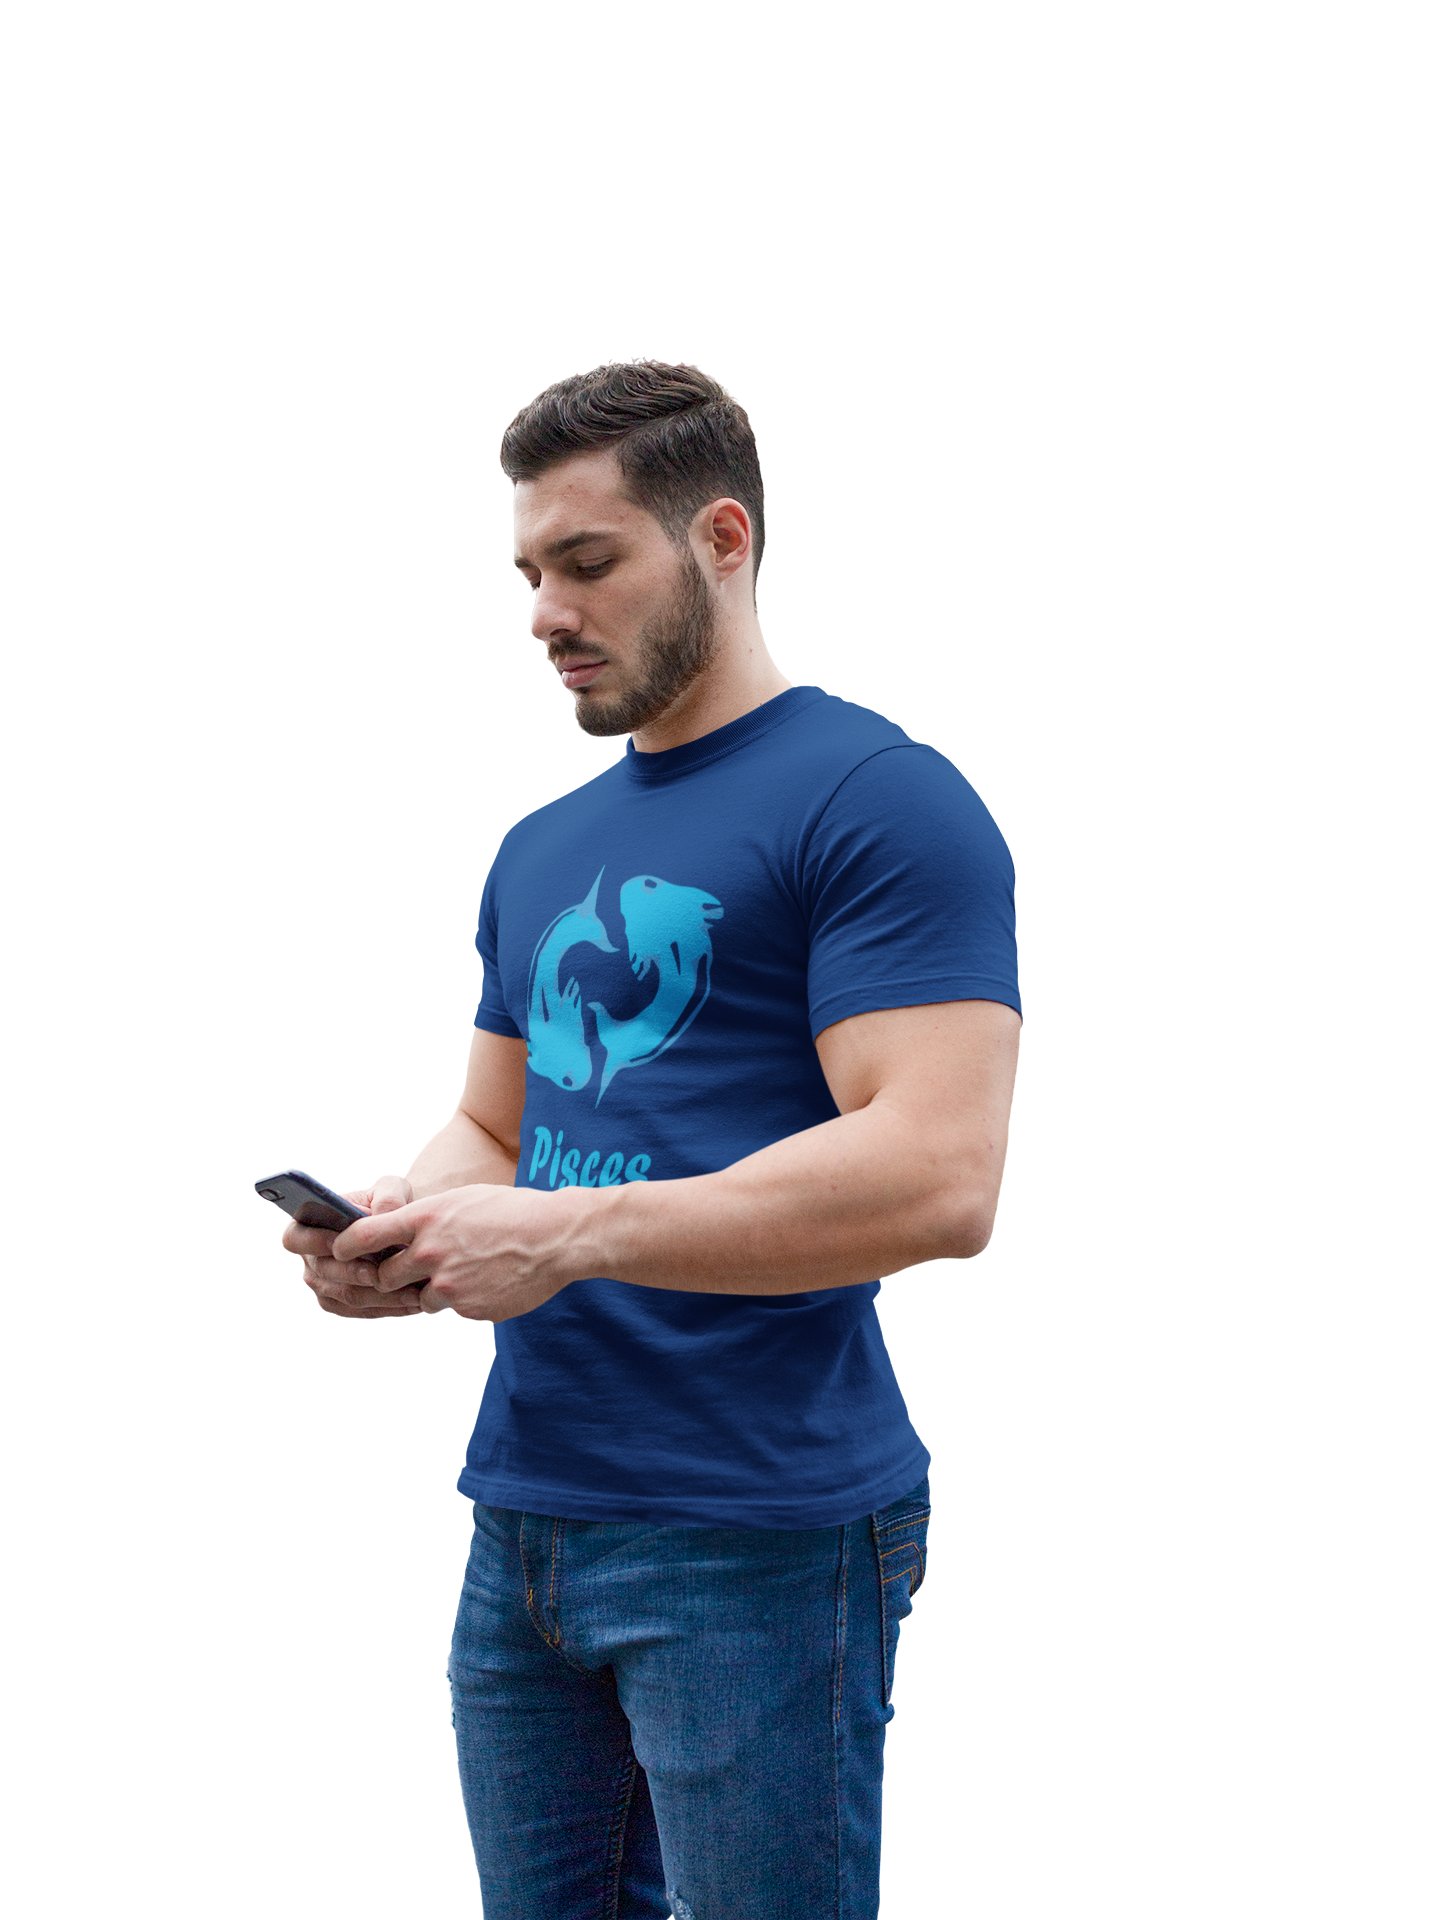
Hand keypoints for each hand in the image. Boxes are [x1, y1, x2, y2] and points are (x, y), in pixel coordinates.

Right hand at [281, 1175, 426, 1318]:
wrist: (405, 1229)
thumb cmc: (391, 1204)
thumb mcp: (392, 1188)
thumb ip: (387, 1196)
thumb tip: (381, 1216)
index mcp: (306, 1225)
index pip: (294, 1238)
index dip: (314, 1241)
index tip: (344, 1240)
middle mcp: (310, 1258)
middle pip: (324, 1272)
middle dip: (356, 1272)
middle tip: (384, 1272)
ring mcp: (323, 1285)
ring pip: (347, 1296)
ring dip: (379, 1294)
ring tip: (411, 1290)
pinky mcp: (343, 1305)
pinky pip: (362, 1311)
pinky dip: (389, 1307)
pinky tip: (415, 1300)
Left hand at [329, 1182, 582, 1322]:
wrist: (557, 1237)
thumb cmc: (512, 1211)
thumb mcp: (462, 1201)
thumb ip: (426, 1221)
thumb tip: (399, 1240)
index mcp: (426, 1219)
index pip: (364, 1235)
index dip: (344, 1246)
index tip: (337, 1250)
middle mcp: (430, 1252)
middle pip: (384, 1277)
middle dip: (390, 1276)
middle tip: (406, 1270)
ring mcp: (449, 1285)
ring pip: (420, 1298)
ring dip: (432, 1290)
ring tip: (464, 1270)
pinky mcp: (469, 1308)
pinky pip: (453, 1308)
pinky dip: (464, 1298)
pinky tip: (488, 1279)